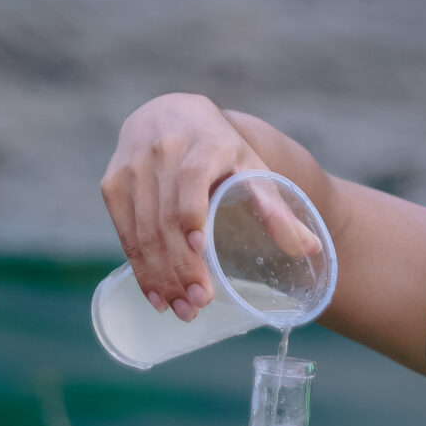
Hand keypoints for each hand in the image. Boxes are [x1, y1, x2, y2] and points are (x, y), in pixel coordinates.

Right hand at [98, 95, 319, 323]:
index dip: (191, 213)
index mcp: (203, 142)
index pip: (190, 179)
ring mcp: (132, 167)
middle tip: (197, 306)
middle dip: (180, 266)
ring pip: (142, 230)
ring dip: (159, 276)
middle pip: (165, 216)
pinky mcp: (113, 184)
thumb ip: (276, 208)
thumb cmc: (221, 150)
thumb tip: (312, 248)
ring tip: (180, 310)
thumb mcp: (251, 168)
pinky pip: (124, 231)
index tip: (200, 249)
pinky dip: (139, 268)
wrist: (170, 115)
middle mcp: (161, 150)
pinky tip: (155, 294)